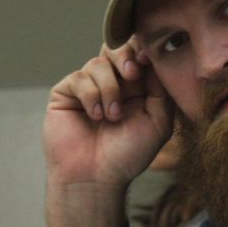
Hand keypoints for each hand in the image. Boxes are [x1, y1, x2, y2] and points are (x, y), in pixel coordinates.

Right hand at [44, 39, 175, 226]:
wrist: (96, 177)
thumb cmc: (128, 155)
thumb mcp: (158, 123)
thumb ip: (160, 92)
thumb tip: (155, 62)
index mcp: (136, 88)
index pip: (139, 56)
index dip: (143, 51)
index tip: (147, 59)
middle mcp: (112, 83)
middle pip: (116, 48)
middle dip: (125, 56)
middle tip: (132, 74)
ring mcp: (88, 87)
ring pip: (98, 63)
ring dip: (109, 89)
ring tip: (112, 117)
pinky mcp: (66, 93)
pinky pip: (80, 78)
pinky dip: (92, 96)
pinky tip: (95, 117)